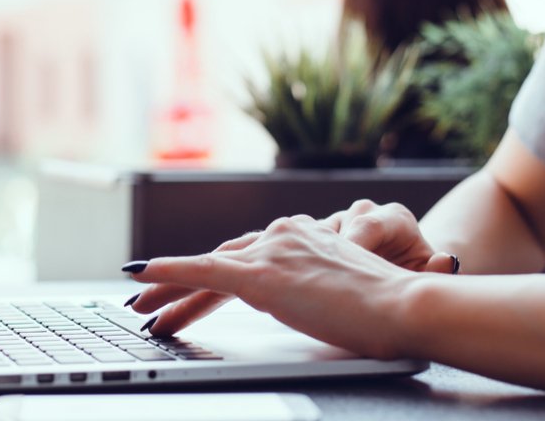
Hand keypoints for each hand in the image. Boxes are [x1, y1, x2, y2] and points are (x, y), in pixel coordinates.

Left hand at [125, 213, 428, 359]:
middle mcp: (283, 234)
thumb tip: (322, 302)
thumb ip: (327, 288)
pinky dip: (168, 271)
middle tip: (147, 303)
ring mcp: (272, 251)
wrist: (405, 303)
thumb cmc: (392, 307)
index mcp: (303, 236)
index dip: (213, 275)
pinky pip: (203, 270)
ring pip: (206, 269)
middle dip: (179, 284)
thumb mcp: (351, 291)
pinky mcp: (263, 275)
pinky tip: (141, 276)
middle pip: (219, 260)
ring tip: (139, 310)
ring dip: (168, 291)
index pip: (246, 256)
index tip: (192, 294)